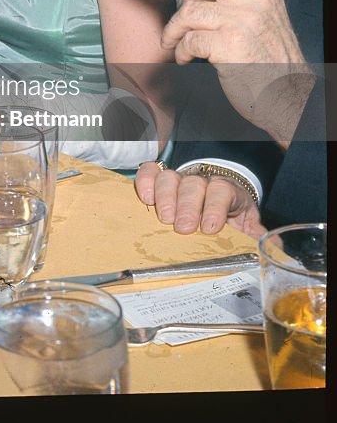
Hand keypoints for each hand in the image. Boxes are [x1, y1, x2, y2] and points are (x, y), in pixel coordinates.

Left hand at [135, 0, 312, 142]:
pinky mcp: (230, 42)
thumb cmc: (264, 57)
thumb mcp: (249, 19)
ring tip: (173, 44)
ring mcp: (244, 18)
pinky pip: (188, 39)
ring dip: (173, 29)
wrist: (287, 99)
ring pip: (188, 9)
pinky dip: (181, 51)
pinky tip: (186, 59)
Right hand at [135, 161, 265, 237]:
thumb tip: (277, 251)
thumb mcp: (247, 223)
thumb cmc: (229, 213)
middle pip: (192, 185)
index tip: (209, 227)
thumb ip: (256, 235)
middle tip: (181, 227)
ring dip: (165, 197)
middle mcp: (201, 181)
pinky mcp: (160, 179)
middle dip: (186, 206)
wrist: (217, 196)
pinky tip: (145, 198)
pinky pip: (150, 172)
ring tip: (162, 217)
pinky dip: (145, 182)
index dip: (214, 207)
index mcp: (227, 191)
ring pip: (169, 177)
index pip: (221, 191)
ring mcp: (180, 178)